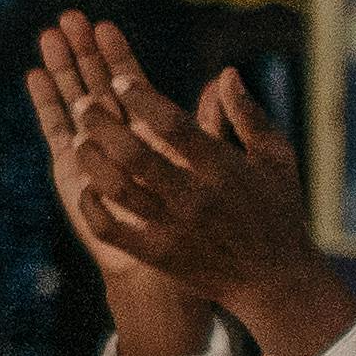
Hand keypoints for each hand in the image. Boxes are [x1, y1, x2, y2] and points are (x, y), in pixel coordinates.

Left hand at [31, 16, 355, 355]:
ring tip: (77, 138)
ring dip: (93, 160)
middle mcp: (194, 197)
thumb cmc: (277, 210)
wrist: (273, 281)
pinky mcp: (156, 255)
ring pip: (118, 189)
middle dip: (103, 124)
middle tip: (83, 103)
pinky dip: (92, 206)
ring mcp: (172, 228)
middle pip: (136, 155)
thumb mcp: (275, 158)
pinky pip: (110, 228)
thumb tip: (224, 73)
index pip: (174, 126)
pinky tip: (87, 185)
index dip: (143, 99)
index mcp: (222, 169)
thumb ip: (247, 115)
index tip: (119, 79)